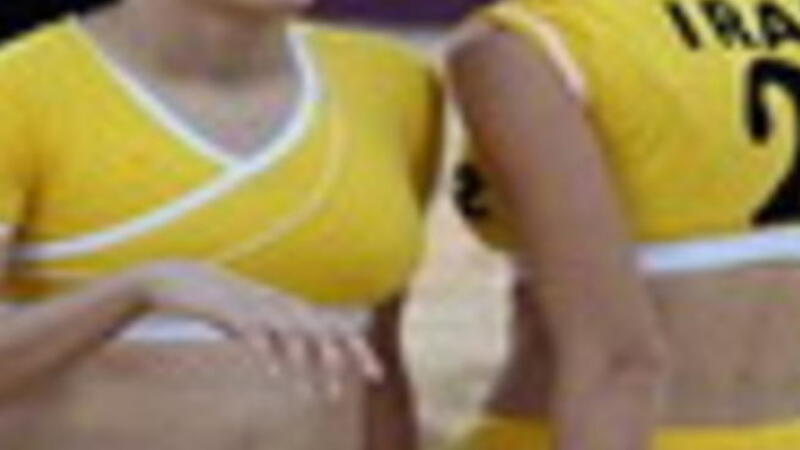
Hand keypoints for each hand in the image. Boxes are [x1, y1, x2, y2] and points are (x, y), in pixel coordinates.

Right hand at [124, 261, 383, 396]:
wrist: (185, 280)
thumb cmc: (227, 306)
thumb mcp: (259, 324)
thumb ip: (282, 340)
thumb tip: (300, 364)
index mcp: (292, 309)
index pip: (334, 328)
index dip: (358, 349)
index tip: (377, 375)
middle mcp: (283, 305)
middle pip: (323, 329)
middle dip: (344, 357)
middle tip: (357, 386)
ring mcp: (261, 307)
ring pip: (294, 335)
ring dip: (310, 365)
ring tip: (321, 395)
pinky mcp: (237, 313)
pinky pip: (259, 335)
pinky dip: (270, 354)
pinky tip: (278, 377)